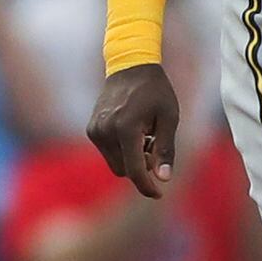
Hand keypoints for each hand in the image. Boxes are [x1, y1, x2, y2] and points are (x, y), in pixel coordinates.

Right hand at [88, 63, 179, 198]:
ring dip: (131, 159)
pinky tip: (133, 132)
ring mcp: (96, 130)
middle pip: (124, 170)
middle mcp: (106, 131)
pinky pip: (108, 153)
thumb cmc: (155, 91)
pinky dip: (122, 151)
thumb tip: (163, 178)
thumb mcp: (169, 117)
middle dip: (141, 168)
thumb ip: (165, 149)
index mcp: (126, 128)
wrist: (130, 66)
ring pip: (115, 164)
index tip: (159, 194)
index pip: (135, 170)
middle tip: (155, 147)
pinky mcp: (92, 129)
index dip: (147, 187)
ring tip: (145, 136)